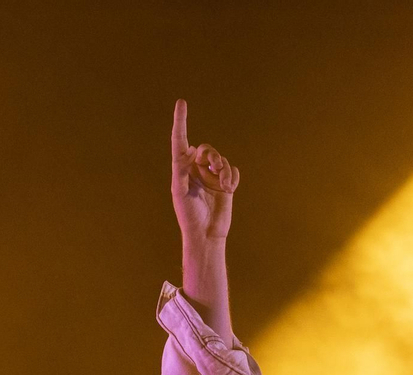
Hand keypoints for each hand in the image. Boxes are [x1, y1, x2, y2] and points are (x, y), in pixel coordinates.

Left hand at [170, 99, 238, 244]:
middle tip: (213, 167)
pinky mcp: (226, 183)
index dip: (181, 121)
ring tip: (223, 185)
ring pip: (221, 159)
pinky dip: (232, 177)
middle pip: (206, 149)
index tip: (181, 102)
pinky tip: (229, 189)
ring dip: (223, 170)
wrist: (207, 234)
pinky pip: (232, 169)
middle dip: (211, 156)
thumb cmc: (189, 216)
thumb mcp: (180, 191)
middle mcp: (196, 169)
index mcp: (182, 169)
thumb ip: (183, 170)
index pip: (180, 140)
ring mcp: (211, 176)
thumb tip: (190, 151)